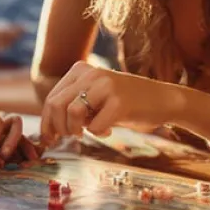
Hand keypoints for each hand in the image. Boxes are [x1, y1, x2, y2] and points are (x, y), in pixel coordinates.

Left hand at [40, 62, 177, 144]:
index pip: (51, 98)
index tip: (48, 140)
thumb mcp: (94, 96)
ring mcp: (106, 86)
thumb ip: (72, 104)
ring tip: (88, 132)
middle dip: (57, 128)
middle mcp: (91, 73)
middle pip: (56, 105)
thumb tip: (46, 129)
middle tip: (69, 138)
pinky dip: (99, 133)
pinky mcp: (120, 102)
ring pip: (72, 113)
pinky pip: (95, 126)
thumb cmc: (125, 103)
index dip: (46, 123)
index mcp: (80, 69)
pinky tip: (110, 130)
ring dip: (76, 130)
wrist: (162, 100)